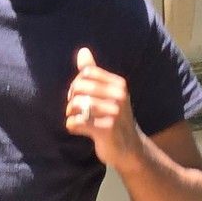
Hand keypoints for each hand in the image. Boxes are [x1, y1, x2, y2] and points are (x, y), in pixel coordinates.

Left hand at [66, 47, 140, 168]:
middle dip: (71, 99)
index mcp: (118, 85)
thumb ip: (94, 72)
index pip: (87, 73)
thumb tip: (82, 51)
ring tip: (75, 119)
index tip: (78, 96)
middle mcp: (118, 96)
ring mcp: (113, 113)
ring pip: (77, 104)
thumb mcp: (109, 94)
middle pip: (80, 87)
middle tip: (74, 110)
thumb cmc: (115, 119)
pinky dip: (72, 126)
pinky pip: (77, 122)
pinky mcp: (106, 130)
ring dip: (70, 113)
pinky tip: (77, 130)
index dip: (76, 84)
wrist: (131, 149)